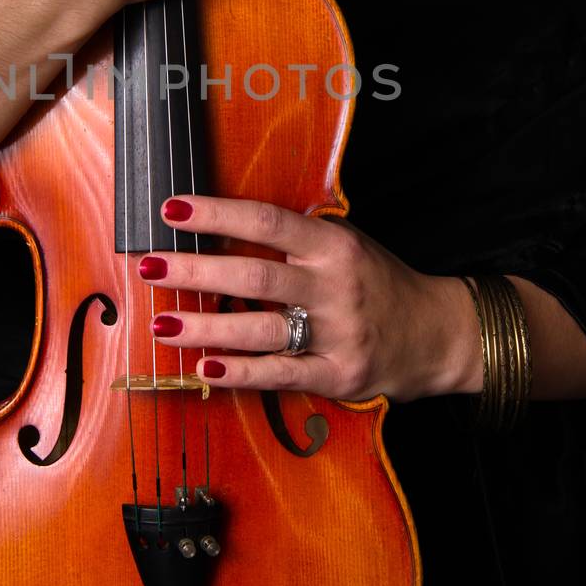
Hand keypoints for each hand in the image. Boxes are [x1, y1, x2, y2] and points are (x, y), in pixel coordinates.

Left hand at [138, 193, 482, 401]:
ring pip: (258, 330)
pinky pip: (279, 374)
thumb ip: (295, 239)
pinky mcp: (337, 376)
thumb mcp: (346, 244)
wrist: (437, 334)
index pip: (267, 223)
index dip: (217, 214)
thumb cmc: (378, 283)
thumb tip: (220, 225)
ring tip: (160, 323)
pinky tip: (203, 366)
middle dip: (194, 273)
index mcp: (334, 246)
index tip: (172, 209)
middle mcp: (335, 287)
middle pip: (254, 277)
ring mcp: (337, 334)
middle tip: (148, 266)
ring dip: (203, 328)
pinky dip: (239, 372)